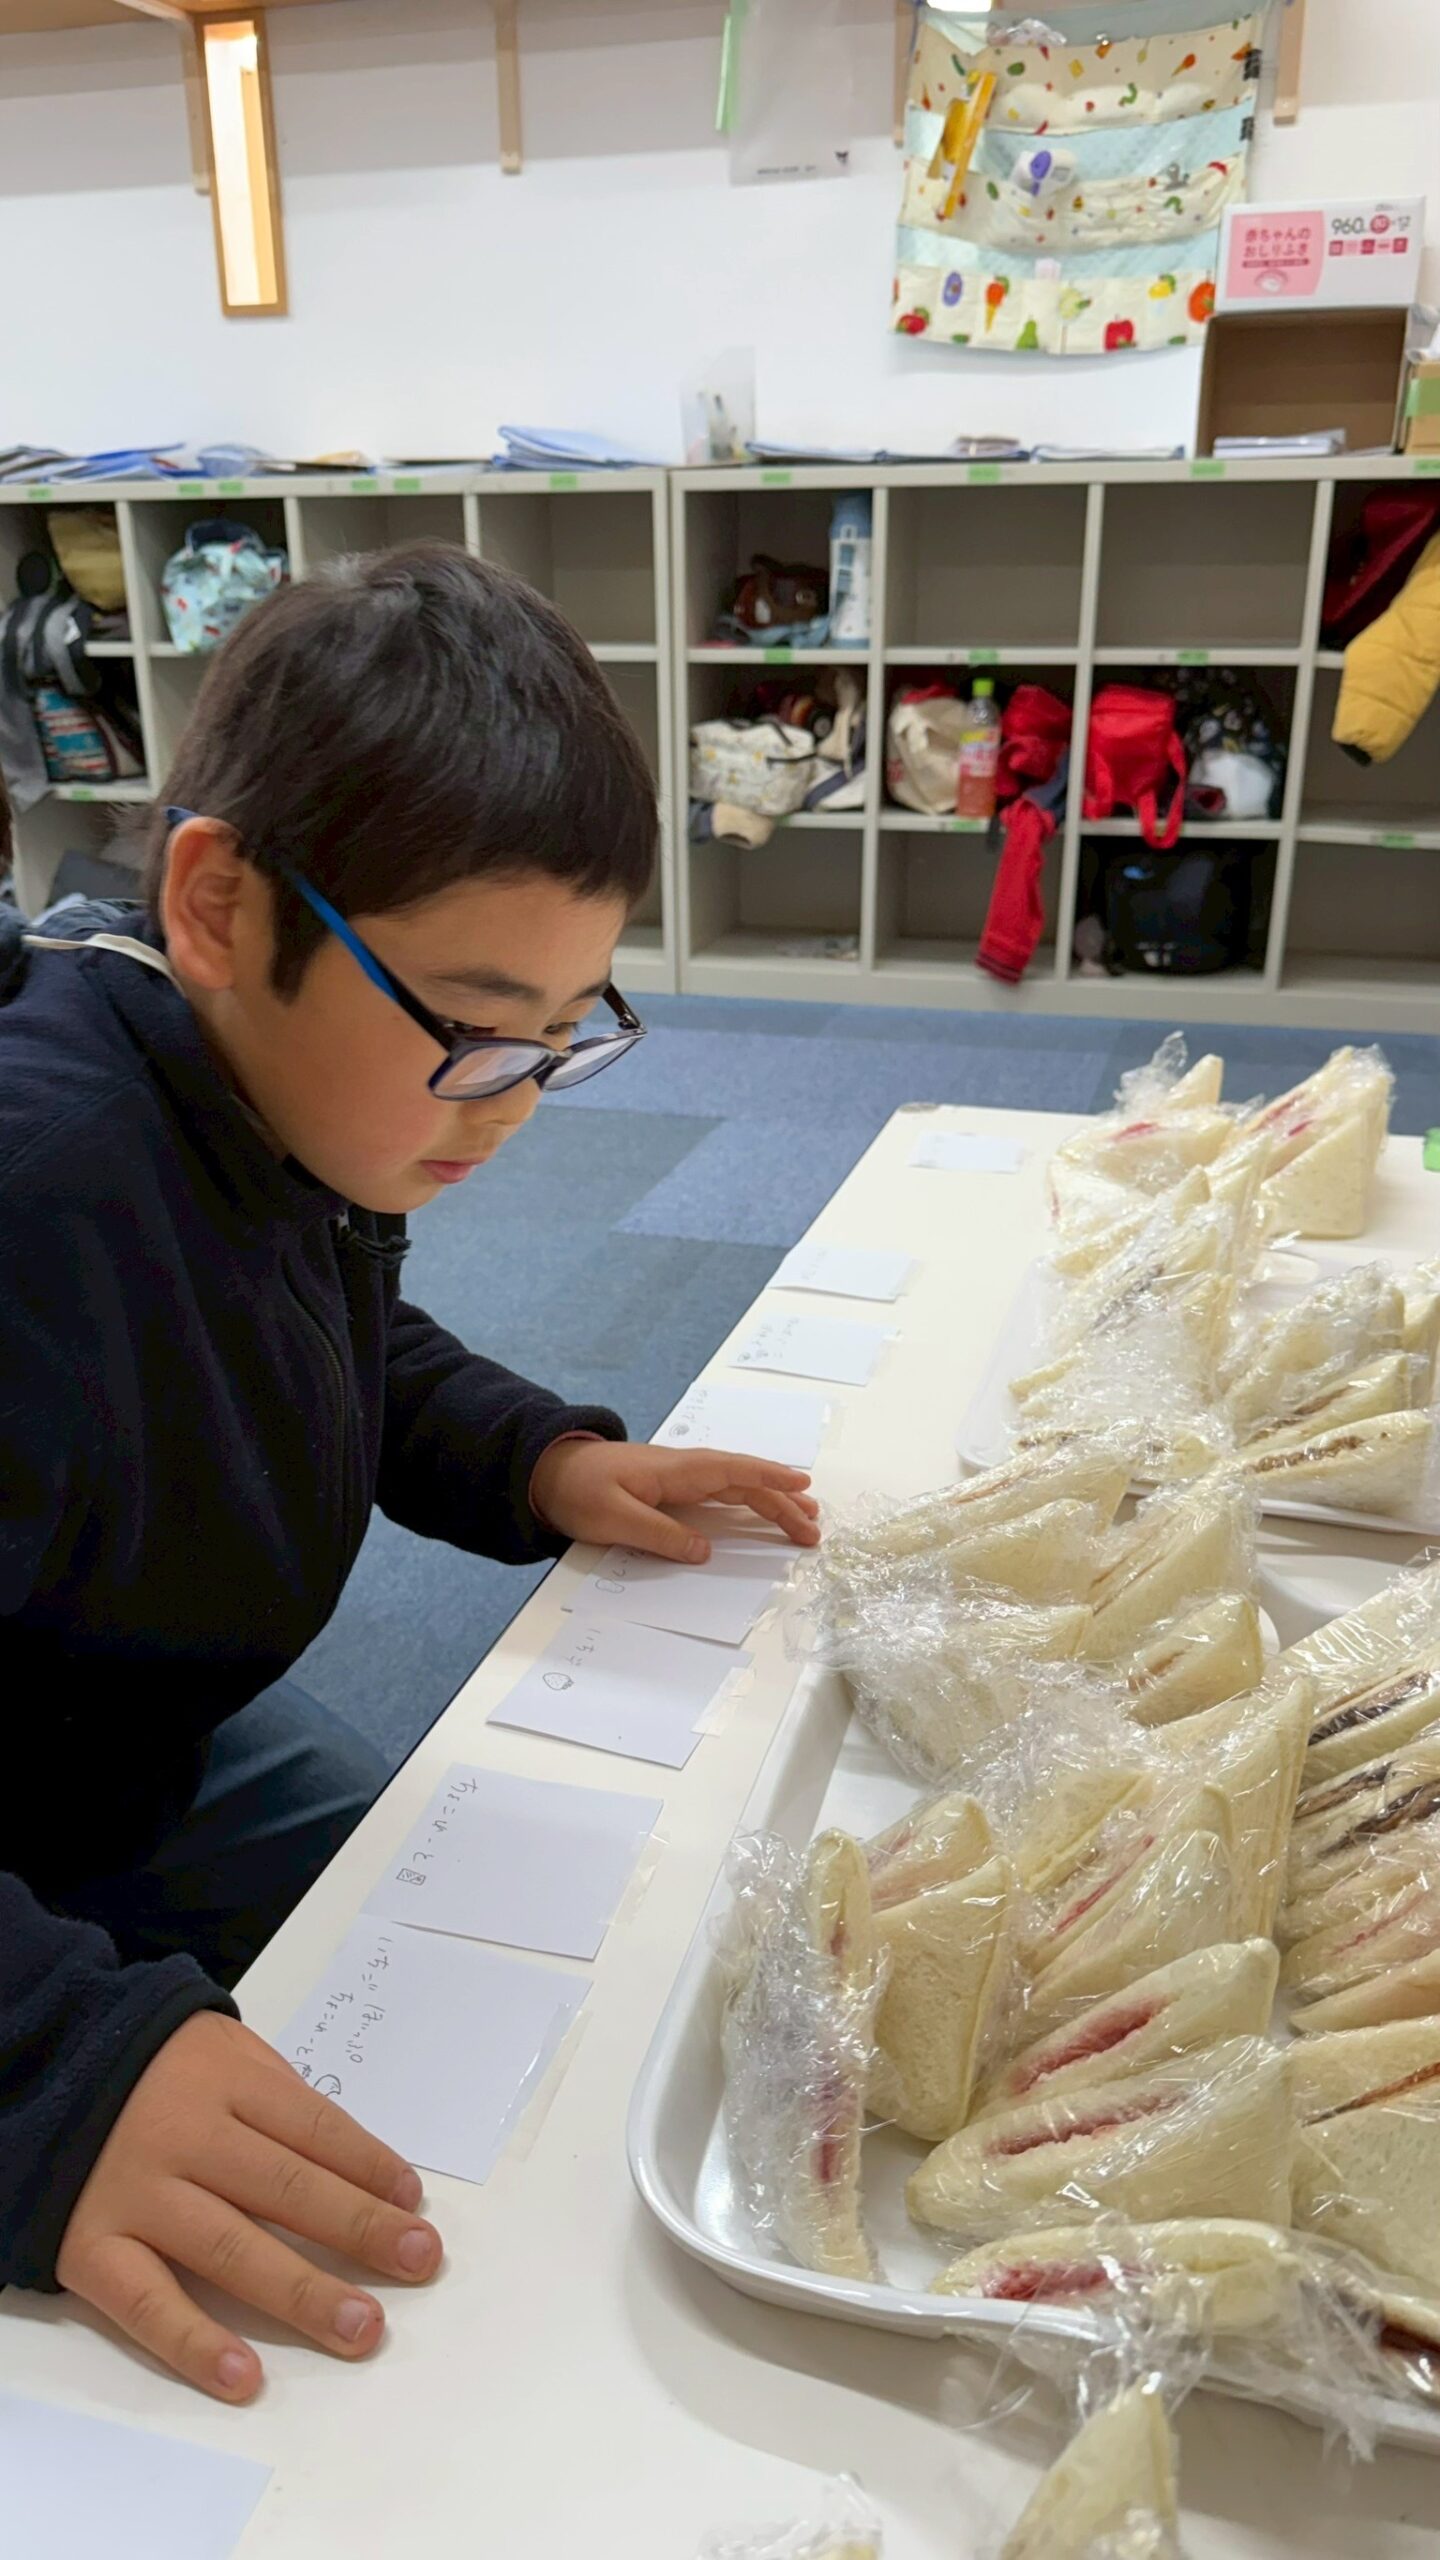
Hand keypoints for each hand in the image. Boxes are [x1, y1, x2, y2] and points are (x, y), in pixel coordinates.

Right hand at [56, 2011, 441, 2402]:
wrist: (50, 2072)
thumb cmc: (161, 2074)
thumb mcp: (229, 2056)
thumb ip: (288, 2107)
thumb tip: (370, 2173)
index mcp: (226, 2080)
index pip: (315, 2128)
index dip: (370, 2168)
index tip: (413, 2206)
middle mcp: (185, 2136)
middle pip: (286, 2189)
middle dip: (360, 2230)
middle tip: (418, 2263)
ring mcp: (139, 2195)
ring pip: (231, 2249)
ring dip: (303, 2294)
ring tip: (361, 2328)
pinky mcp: (93, 2249)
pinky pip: (148, 2304)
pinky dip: (195, 2343)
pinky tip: (244, 2374)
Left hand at [530, 1437, 820, 1562]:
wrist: (548, 1471)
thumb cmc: (577, 1490)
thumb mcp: (613, 1518)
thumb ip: (659, 1535)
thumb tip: (705, 1552)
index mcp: (676, 1471)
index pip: (733, 1472)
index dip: (770, 1479)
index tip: (803, 1488)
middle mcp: (685, 1470)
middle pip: (744, 1483)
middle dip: (782, 1501)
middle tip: (813, 1528)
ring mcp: (680, 1478)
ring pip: (737, 1487)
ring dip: (771, 1501)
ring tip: (803, 1519)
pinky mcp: (672, 1489)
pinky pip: (721, 1493)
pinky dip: (747, 1501)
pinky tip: (760, 1511)